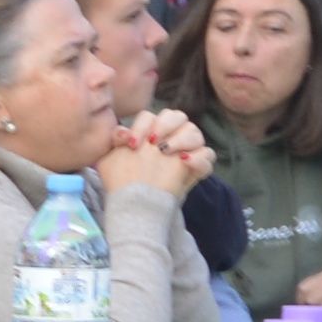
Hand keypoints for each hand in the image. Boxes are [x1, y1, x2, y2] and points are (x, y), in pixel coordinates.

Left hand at [99, 110, 214, 199]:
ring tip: (166, 152)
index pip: (150, 117)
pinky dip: (199, 157)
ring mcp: (187, 150)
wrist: (139, 205)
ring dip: (181, 138)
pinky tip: (184, 161)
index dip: (142, 126)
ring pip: (195, 132)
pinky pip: (208, 156)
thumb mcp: (112, 162)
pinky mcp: (197, 167)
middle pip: (177, 116)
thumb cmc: (127, 180)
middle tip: (154, 142)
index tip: (132, 144)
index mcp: (151, 131)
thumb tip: (122, 133)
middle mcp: (171, 136)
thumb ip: (115, 144)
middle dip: (165, 125)